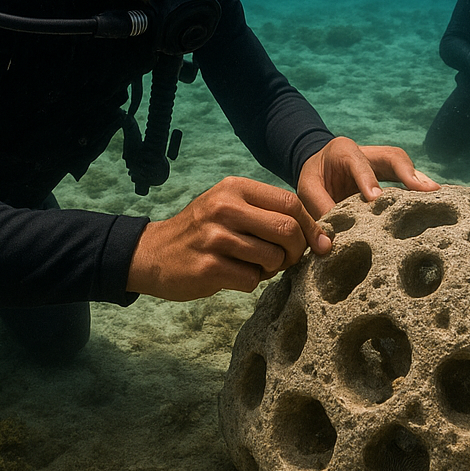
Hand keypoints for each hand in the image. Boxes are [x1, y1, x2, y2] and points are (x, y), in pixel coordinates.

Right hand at [126, 177, 330, 300]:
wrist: (152, 253)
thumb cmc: (202, 231)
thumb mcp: (228, 206)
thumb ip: (266, 212)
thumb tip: (317, 234)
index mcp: (235, 188)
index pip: (290, 202)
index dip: (310, 225)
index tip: (316, 242)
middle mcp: (225, 207)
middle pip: (287, 229)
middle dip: (296, 250)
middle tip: (287, 260)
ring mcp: (215, 237)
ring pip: (273, 258)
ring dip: (273, 269)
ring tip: (257, 266)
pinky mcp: (208, 266)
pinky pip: (252, 280)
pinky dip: (252, 282)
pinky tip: (236, 275)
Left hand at [297, 136, 438, 218]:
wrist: (319, 163)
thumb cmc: (314, 176)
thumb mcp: (307, 189)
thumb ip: (319, 209)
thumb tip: (329, 243)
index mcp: (343, 150)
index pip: (359, 164)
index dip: (368, 181)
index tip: (376, 199)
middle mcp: (368, 152)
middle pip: (392, 157)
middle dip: (409, 173)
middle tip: (427, 191)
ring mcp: (382, 162)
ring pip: (404, 166)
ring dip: (420, 181)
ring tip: (438, 197)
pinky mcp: (391, 174)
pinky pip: (408, 179)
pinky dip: (419, 190)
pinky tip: (434, 204)